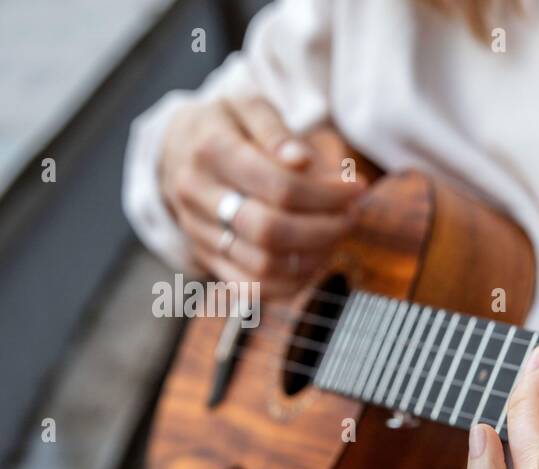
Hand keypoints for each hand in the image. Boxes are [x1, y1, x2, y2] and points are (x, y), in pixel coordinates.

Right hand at [159, 97, 363, 296]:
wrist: (176, 148)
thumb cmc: (225, 125)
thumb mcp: (247, 107)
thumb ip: (275, 130)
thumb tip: (301, 160)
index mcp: (211, 151)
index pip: (279, 186)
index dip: (327, 194)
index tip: (357, 189)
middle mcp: (198, 195)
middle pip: (270, 230)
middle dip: (324, 228)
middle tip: (351, 216)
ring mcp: (198, 231)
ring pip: (263, 264)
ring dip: (313, 256)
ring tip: (336, 235)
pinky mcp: (206, 257)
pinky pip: (251, 287)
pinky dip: (292, 282)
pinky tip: (314, 259)